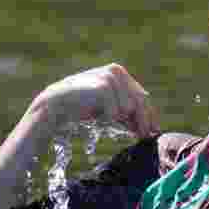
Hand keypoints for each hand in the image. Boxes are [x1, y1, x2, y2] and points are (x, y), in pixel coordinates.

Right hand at [28, 63, 159, 137]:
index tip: (152, 131)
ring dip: (122, 119)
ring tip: (108, 121)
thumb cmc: (81, 106)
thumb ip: (126, 111)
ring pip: (130, 107)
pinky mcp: (104, 86)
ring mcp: (110, 77)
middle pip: (140, 100)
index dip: (149, 114)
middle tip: (145, 136)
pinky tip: (98, 118)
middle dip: (144, 120)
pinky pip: (116, 111)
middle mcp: (117, 71)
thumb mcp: (108, 106)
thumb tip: (149, 127)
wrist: (56, 104)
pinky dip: (108, 118)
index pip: (142, 95)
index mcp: (119, 72)